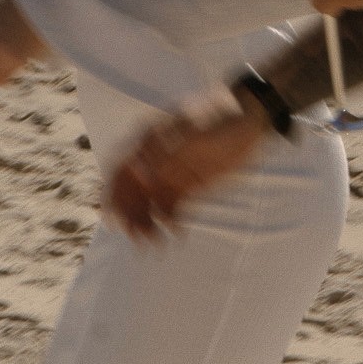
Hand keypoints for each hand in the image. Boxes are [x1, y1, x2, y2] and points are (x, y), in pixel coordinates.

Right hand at [107, 96, 267, 239]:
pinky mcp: (188, 185)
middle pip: (134, 191)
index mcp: (151, 140)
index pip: (122, 169)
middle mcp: (157, 159)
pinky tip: (176, 233)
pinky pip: (172, 206)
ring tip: (154, 243)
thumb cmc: (222, 120)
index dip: (113, 194)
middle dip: (131, 216)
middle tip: (138, 239)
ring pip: (151, 202)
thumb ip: (167, 158)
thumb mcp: (196, 138)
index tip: (112, 218)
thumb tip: (139, 174)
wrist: (250, 120)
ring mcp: (172, 173)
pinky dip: (170, 220)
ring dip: (148, 223)